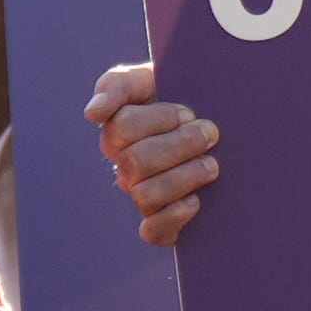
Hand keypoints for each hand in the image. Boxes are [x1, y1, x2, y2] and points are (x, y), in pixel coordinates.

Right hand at [89, 61, 220, 243]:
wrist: (217, 120)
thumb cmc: (180, 96)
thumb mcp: (147, 78)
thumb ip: (116, 86)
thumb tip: (92, 113)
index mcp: (117, 133)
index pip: (124, 127)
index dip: (160, 119)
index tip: (189, 112)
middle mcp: (125, 167)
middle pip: (136, 162)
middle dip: (179, 146)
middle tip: (210, 134)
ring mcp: (141, 195)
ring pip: (145, 196)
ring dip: (184, 177)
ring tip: (212, 164)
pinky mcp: (161, 224)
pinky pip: (152, 232)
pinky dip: (173, 217)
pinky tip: (196, 201)